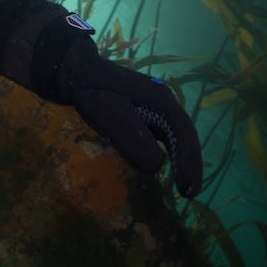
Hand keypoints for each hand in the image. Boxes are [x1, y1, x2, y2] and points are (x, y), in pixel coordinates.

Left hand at [59, 41, 202, 196]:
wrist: (77, 74)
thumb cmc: (95, 92)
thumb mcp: (112, 115)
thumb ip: (134, 140)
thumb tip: (158, 167)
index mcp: (162, 102)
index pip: (184, 135)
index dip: (189, 162)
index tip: (189, 189)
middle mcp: (163, 105)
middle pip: (182, 137)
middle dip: (187, 164)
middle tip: (188, 192)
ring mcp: (153, 109)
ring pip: (169, 138)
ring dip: (173, 159)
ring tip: (175, 182)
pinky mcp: (142, 114)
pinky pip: (154, 136)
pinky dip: (154, 151)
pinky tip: (144, 162)